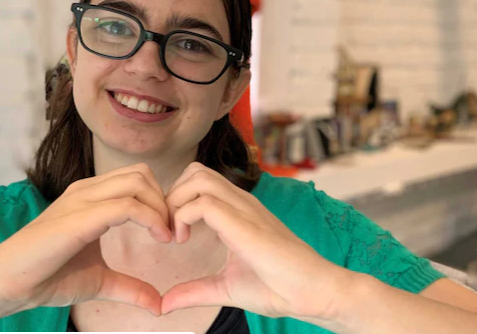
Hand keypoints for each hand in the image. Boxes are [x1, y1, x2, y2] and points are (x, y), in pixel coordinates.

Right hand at [0, 163, 171, 315]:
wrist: (9, 284)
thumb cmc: (47, 278)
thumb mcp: (100, 282)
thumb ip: (130, 287)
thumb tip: (158, 304)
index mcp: (91, 197)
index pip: (138, 179)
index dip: (160, 201)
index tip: (171, 231)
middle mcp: (87, 191)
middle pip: (142, 174)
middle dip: (165, 200)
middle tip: (172, 232)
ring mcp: (82, 200)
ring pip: (138, 182)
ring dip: (161, 207)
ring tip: (166, 235)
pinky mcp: (80, 216)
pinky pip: (127, 205)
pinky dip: (151, 218)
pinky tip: (159, 238)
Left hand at [161, 163, 340, 319]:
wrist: (311, 293)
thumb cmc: (278, 288)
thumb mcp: (225, 288)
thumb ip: (195, 291)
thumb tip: (165, 304)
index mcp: (237, 211)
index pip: (199, 182)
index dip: (176, 201)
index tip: (170, 234)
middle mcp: (240, 203)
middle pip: (195, 171)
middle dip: (172, 195)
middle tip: (168, 229)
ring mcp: (243, 209)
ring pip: (197, 177)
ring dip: (176, 201)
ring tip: (175, 233)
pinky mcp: (243, 222)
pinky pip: (203, 202)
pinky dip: (182, 216)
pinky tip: (183, 240)